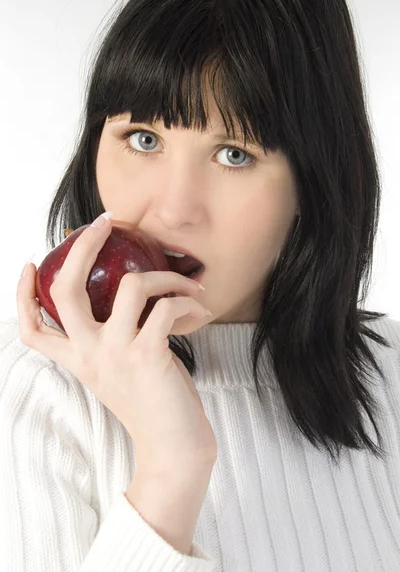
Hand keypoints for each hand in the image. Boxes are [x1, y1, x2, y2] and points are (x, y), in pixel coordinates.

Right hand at [16, 218, 217, 471]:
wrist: (173, 449)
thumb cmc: (153, 405)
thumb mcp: (120, 371)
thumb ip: (113, 339)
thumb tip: (132, 295)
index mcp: (79, 360)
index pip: (33, 330)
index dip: (23, 295)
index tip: (32, 266)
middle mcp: (90, 354)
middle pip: (66, 290)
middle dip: (82, 247)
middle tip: (102, 223)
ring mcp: (116, 353)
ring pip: (129, 284)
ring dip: (166, 275)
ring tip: (186, 283)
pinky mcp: (147, 355)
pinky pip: (166, 306)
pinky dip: (186, 299)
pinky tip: (199, 307)